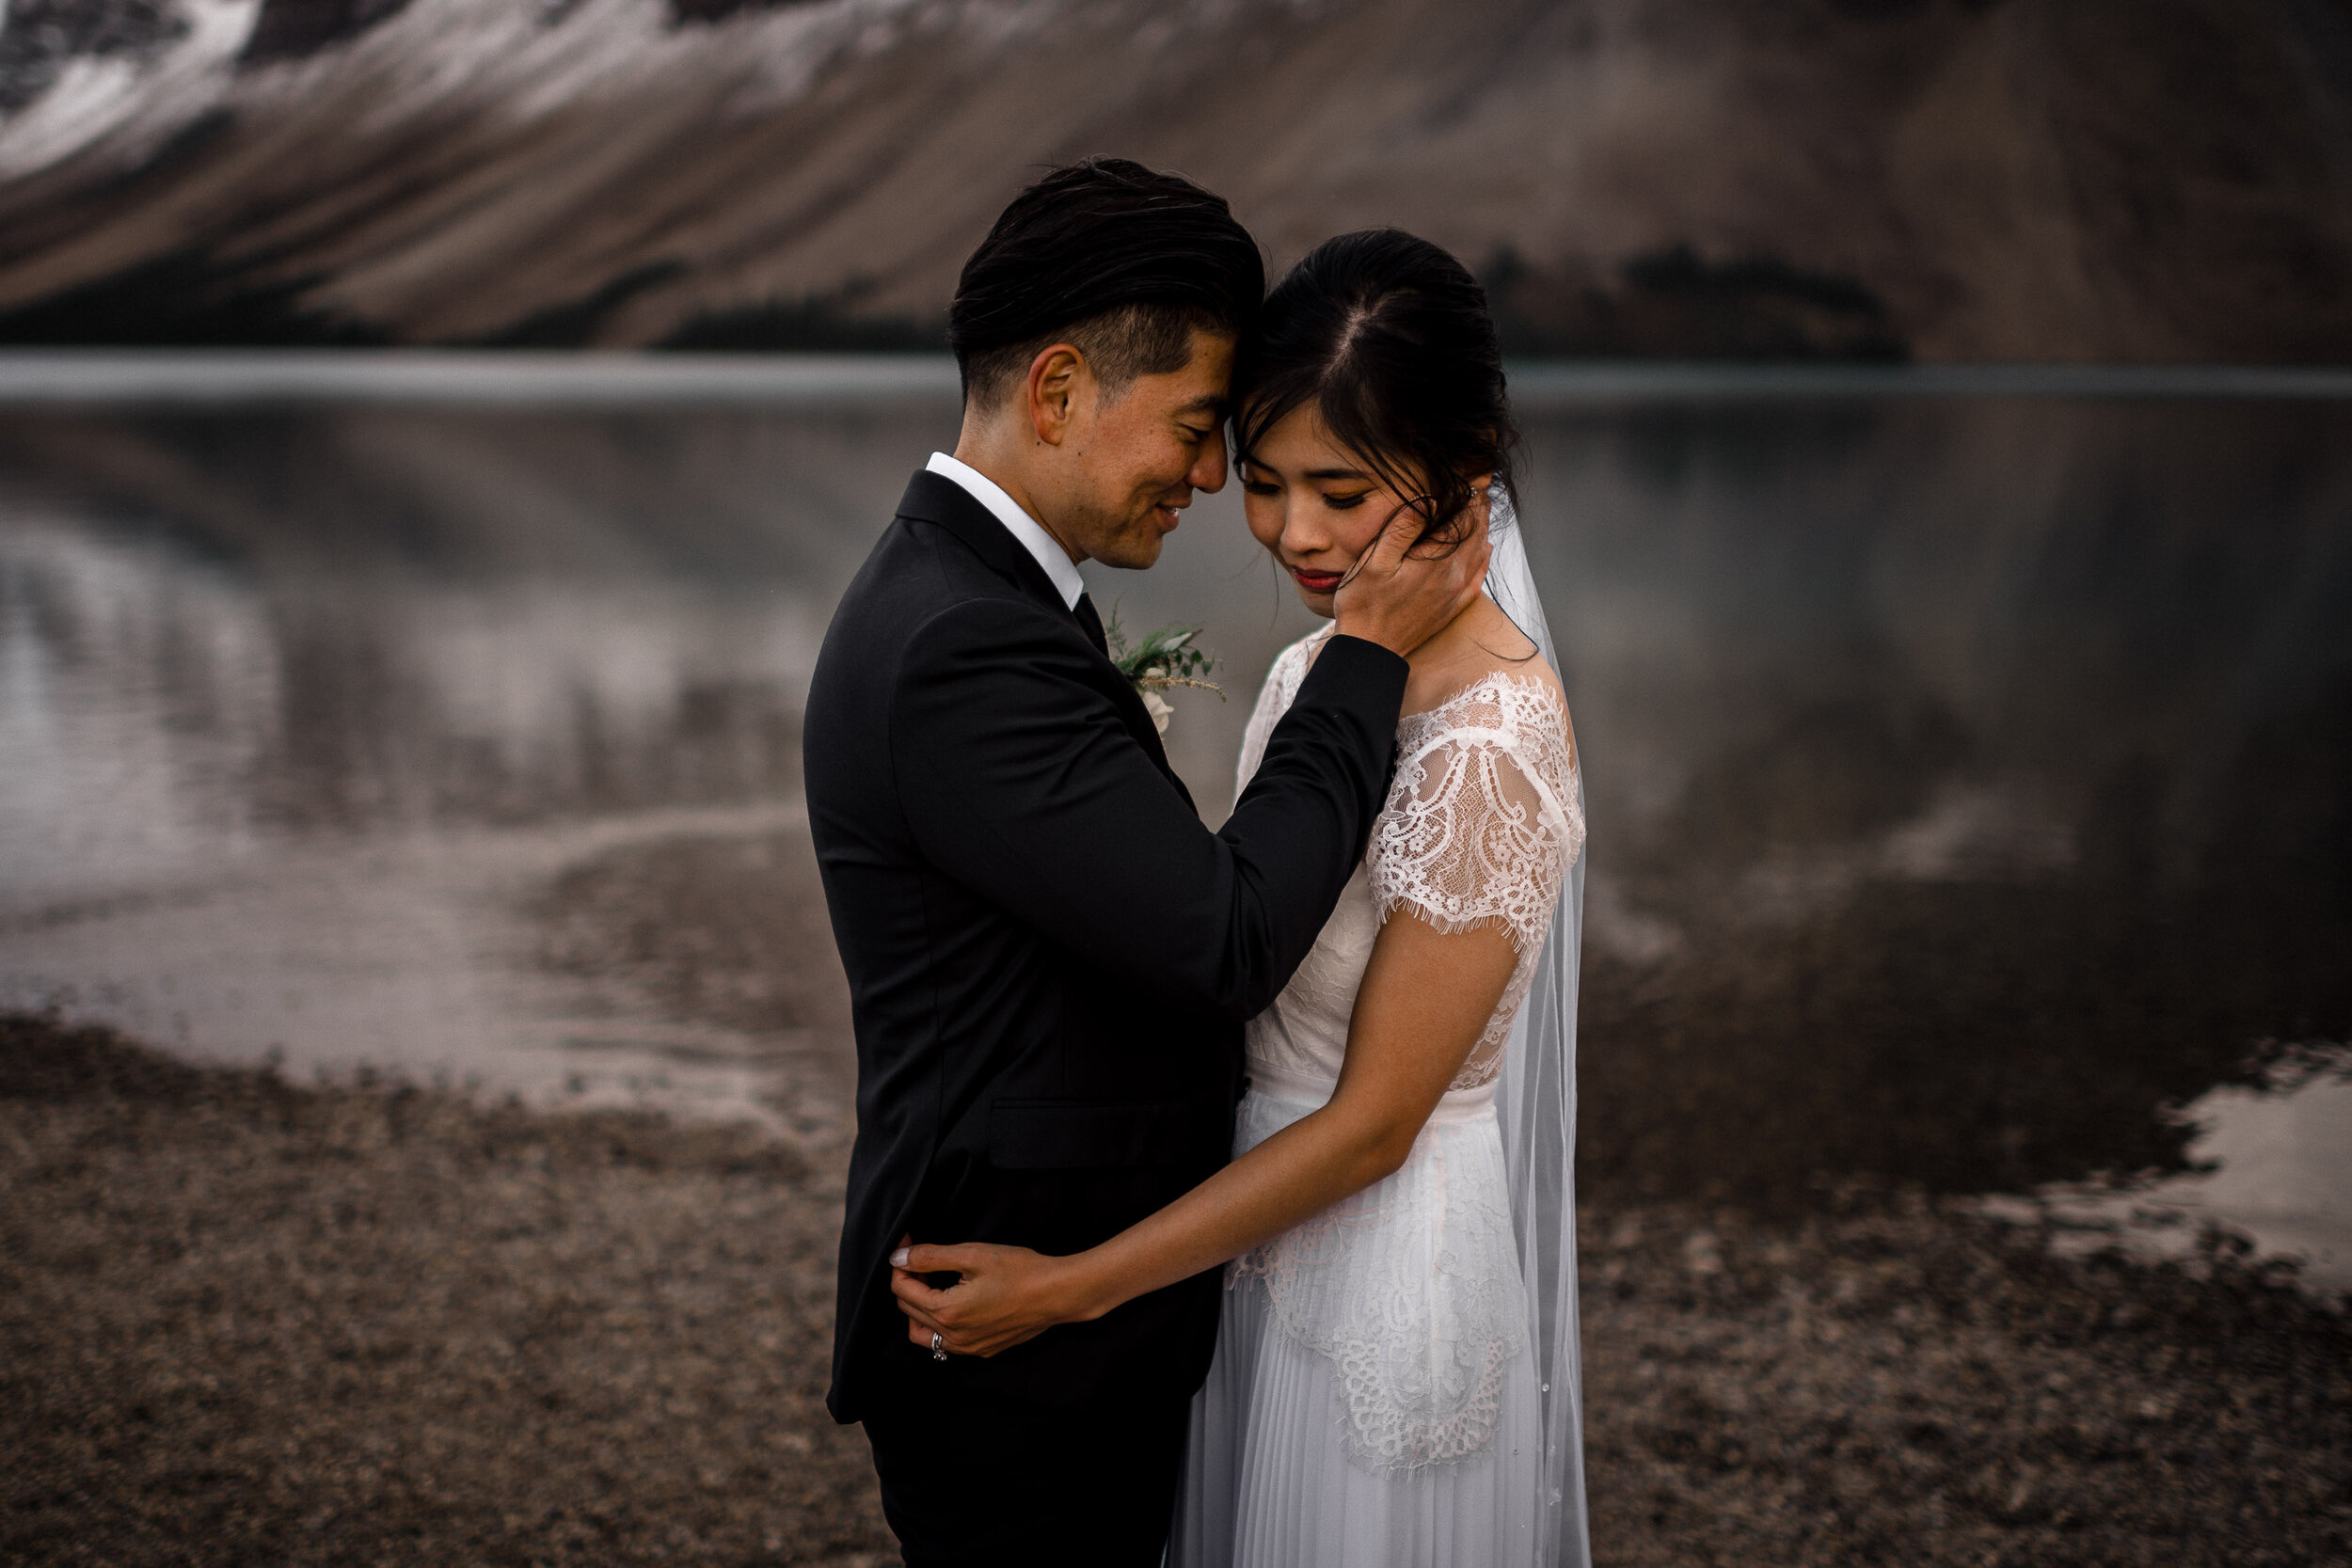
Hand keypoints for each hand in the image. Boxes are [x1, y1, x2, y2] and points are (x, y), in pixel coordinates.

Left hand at [890, 1239, 1090, 1358]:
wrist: (1058, 1293)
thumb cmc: (1020, 1270)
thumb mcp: (972, 1255)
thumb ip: (931, 1257)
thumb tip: (898, 1258)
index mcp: (947, 1311)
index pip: (902, 1290)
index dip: (900, 1264)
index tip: (907, 1247)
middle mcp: (954, 1337)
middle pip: (908, 1310)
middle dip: (908, 1283)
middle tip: (919, 1260)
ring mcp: (969, 1347)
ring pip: (923, 1334)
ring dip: (918, 1309)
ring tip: (932, 1285)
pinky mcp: (983, 1350)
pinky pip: (946, 1343)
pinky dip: (938, 1325)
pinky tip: (953, 1304)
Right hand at [1330, 487, 1492, 656]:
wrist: (1370, 651)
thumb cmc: (1364, 605)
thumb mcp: (1374, 561)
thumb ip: (1403, 528)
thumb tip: (1430, 500)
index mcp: (1435, 561)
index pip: (1463, 518)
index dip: (1470, 494)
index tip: (1475, 474)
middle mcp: (1452, 576)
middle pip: (1475, 533)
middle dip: (1479, 507)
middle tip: (1480, 484)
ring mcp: (1454, 593)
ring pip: (1479, 552)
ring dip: (1482, 527)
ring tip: (1482, 507)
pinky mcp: (1451, 607)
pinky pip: (1477, 577)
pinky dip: (1484, 558)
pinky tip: (1485, 549)